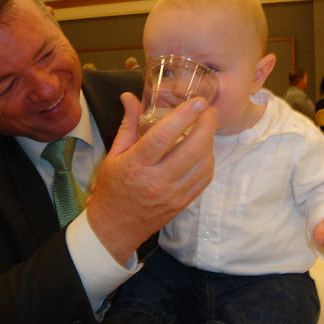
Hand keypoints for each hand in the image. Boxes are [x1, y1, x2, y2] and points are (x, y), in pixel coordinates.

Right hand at [87, 92, 218, 264]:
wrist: (115, 227)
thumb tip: (129, 96)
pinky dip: (209, 161)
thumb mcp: (114, 154)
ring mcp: (173, 194)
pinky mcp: (182, 203)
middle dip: (206, 126)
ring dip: (210, 142)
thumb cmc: (113, 187)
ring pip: (202, 164)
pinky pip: (204, 179)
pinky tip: (205, 149)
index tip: (198, 102)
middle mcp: (157, 180)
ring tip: (208, 127)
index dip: (184, 116)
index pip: (163, 136)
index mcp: (137, 164)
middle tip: (211, 111)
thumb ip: (128, 124)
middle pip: (191, 149)